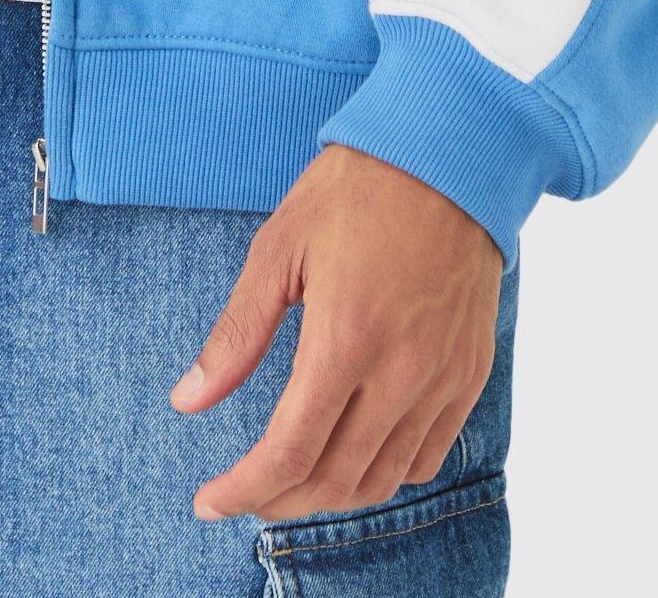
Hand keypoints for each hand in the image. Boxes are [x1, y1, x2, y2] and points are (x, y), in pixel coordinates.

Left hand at [171, 141, 501, 524]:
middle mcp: (403, 370)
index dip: (244, 489)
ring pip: (383, 479)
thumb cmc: (355, 190)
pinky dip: (384, 474)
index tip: (207, 501)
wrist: (448, 155)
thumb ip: (237, 333)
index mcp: (348, 336)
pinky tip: (353, 453)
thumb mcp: (280, 246)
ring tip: (290, 478)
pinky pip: (427, 457)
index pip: (291, 451)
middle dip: (278, 498)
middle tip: (242, 490)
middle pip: (335, 479)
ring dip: (329, 494)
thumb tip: (187, 400)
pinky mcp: (470, 373)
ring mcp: (444, 377)